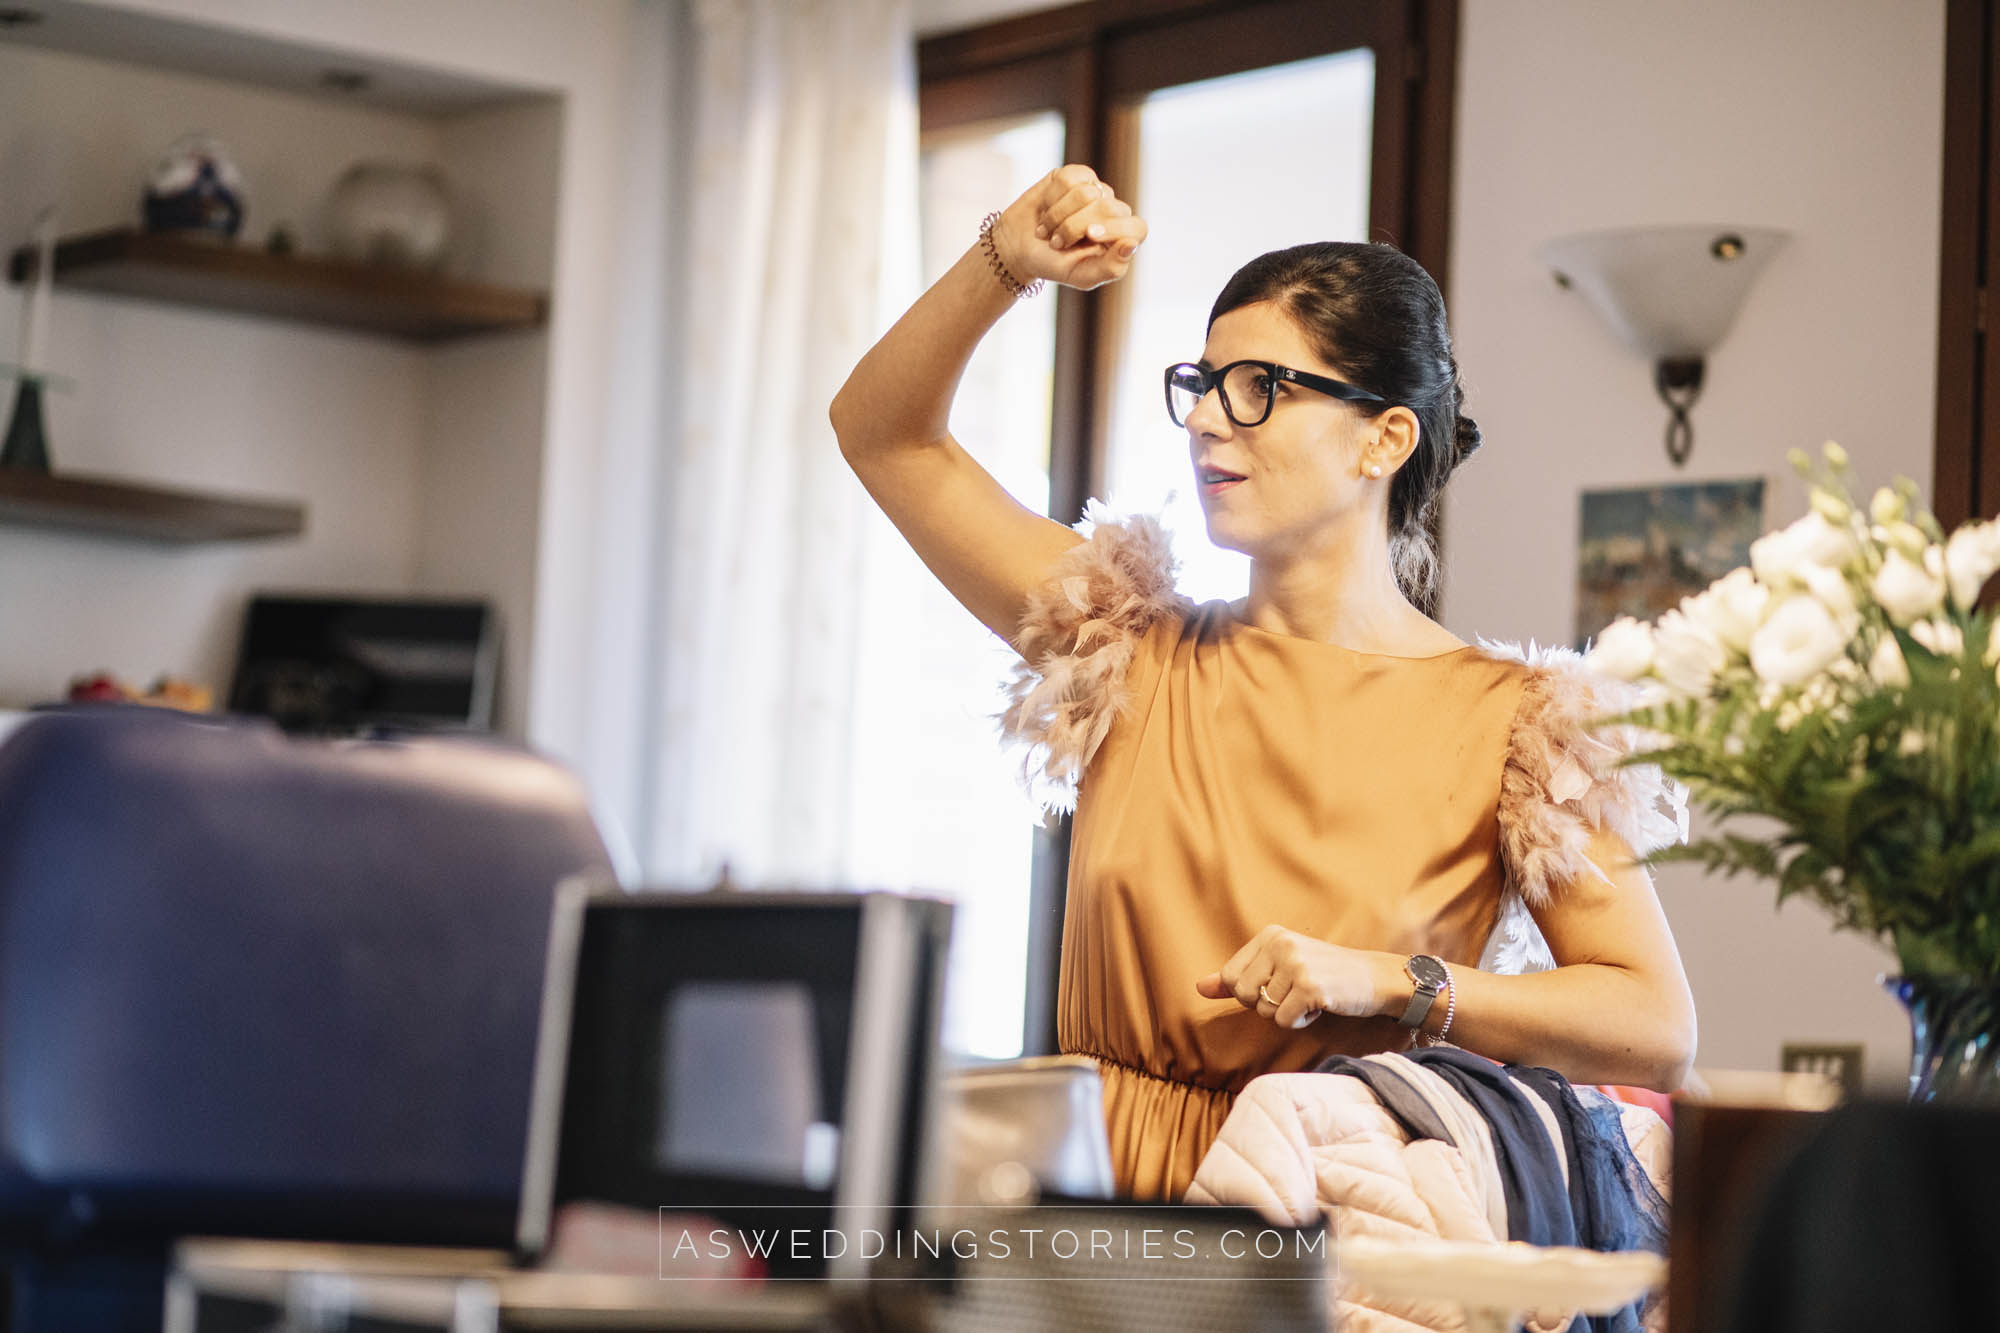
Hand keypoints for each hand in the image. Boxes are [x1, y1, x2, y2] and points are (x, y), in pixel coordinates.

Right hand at [989, 164, 1146, 292]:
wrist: (1018, 248)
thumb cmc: (1054, 265)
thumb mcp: (1082, 276)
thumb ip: (1111, 267)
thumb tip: (1131, 244)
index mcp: (1121, 237)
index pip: (1137, 228)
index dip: (1114, 229)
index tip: (1090, 235)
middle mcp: (1112, 211)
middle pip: (1106, 207)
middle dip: (1074, 227)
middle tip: (1057, 242)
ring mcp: (1095, 189)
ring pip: (1085, 192)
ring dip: (1058, 216)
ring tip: (1049, 229)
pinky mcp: (1074, 175)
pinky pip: (1067, 179)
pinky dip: (1050, 198)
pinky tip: (1046, 209)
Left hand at [1195, 925, 1389, 1030]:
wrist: (1374, 978)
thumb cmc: (1325, 974)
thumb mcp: (1279, 967)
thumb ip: (1238, 977)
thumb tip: (1199, 987)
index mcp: (1269, 935)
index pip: (1230, 977)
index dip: (1250, 992)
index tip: (1277, 985)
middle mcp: (1280, 944)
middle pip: (1244, 995)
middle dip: (1266, 1005)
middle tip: (1294, 993)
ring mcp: (1295, 964)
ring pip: (1264, 1011)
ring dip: (1287, 1013)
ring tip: (1310, 997)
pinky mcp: (1310, 987)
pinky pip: (1283, 1021)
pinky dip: (1300, 1021)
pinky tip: (1320, 1005)